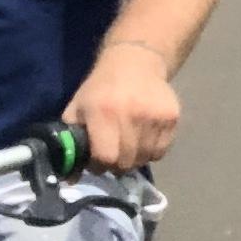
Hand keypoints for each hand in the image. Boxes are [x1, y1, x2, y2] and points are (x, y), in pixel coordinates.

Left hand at [66, 40, 181, 170]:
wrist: (136, 61)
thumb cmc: (101, 88)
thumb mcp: (77, 109)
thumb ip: (72, 142)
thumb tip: (69, 178)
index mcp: (103, 112)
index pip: (106, 157)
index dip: (100, 165)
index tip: (97, 159)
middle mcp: (131, 114)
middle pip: (126, 162)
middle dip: (116, 164)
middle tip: (113, 153)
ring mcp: (154, 117)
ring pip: (145, 158)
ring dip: (135, 158)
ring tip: (129, 145)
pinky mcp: (172, 117)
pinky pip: (161, 151)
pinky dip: (151, 151)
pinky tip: (143, 137)